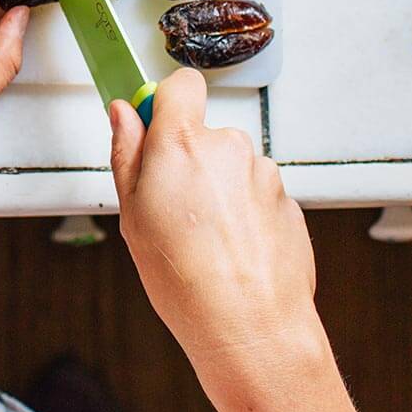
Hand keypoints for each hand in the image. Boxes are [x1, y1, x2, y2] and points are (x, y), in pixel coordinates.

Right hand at [109, 69, 323, 393]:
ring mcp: (264, 173)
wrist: (251, 326)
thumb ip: (128, 154)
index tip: (154, 129)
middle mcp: (229, 149)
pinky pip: (257, 194)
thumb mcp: (133, 216)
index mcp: (183, 145)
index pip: (181, 85)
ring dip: (221, 192)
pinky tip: (232, 251)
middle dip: (191, 162)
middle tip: (174, 210)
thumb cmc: (186, 280)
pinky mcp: (288, 200)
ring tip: (206, 241)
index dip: (166, 103)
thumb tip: (123, 115)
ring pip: (233, 168)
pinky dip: (245, 215)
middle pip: (206, 134)